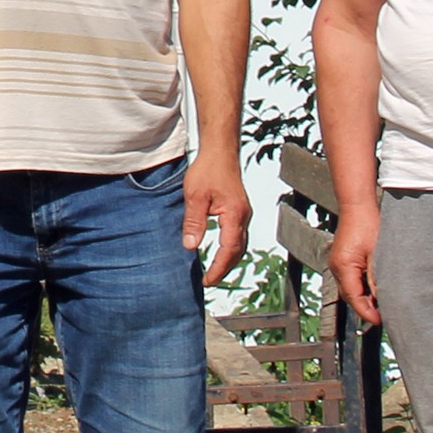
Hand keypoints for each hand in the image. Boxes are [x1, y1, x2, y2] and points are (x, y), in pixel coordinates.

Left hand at [183, 156, 250, 288]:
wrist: (220, 151)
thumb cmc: (208, 170)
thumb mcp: (194, 197)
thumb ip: (193, 222)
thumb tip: (190, 246)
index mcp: (234, 215)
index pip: (229, 250)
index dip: (219, 268)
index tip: (207, 281)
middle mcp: (243, 216)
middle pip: (238, 251)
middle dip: (225, 269)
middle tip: (209, 281)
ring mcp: (243, 213)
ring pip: (240, 245)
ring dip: (229, 260)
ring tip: (214, 272)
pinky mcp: (240, 210)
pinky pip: (238, 235)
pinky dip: (230, 249)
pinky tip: (220, 252)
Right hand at [327, 196, 382, 324]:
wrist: (357, 205)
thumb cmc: (368, 224)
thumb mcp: (378, 254)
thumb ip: (377, 277)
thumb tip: (383, 299)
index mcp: (343, 266)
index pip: (354, 298)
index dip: (367, 312)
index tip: (380, 321)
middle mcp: (336, 267)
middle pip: (349, 297)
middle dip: (365, 309)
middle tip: (384, 317)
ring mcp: (337, 264)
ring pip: (349, 290)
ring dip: (363, 299)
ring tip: (381, 307)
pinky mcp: (341, 260)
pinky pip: (349, 280)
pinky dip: (360, 289)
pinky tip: (374, 291)